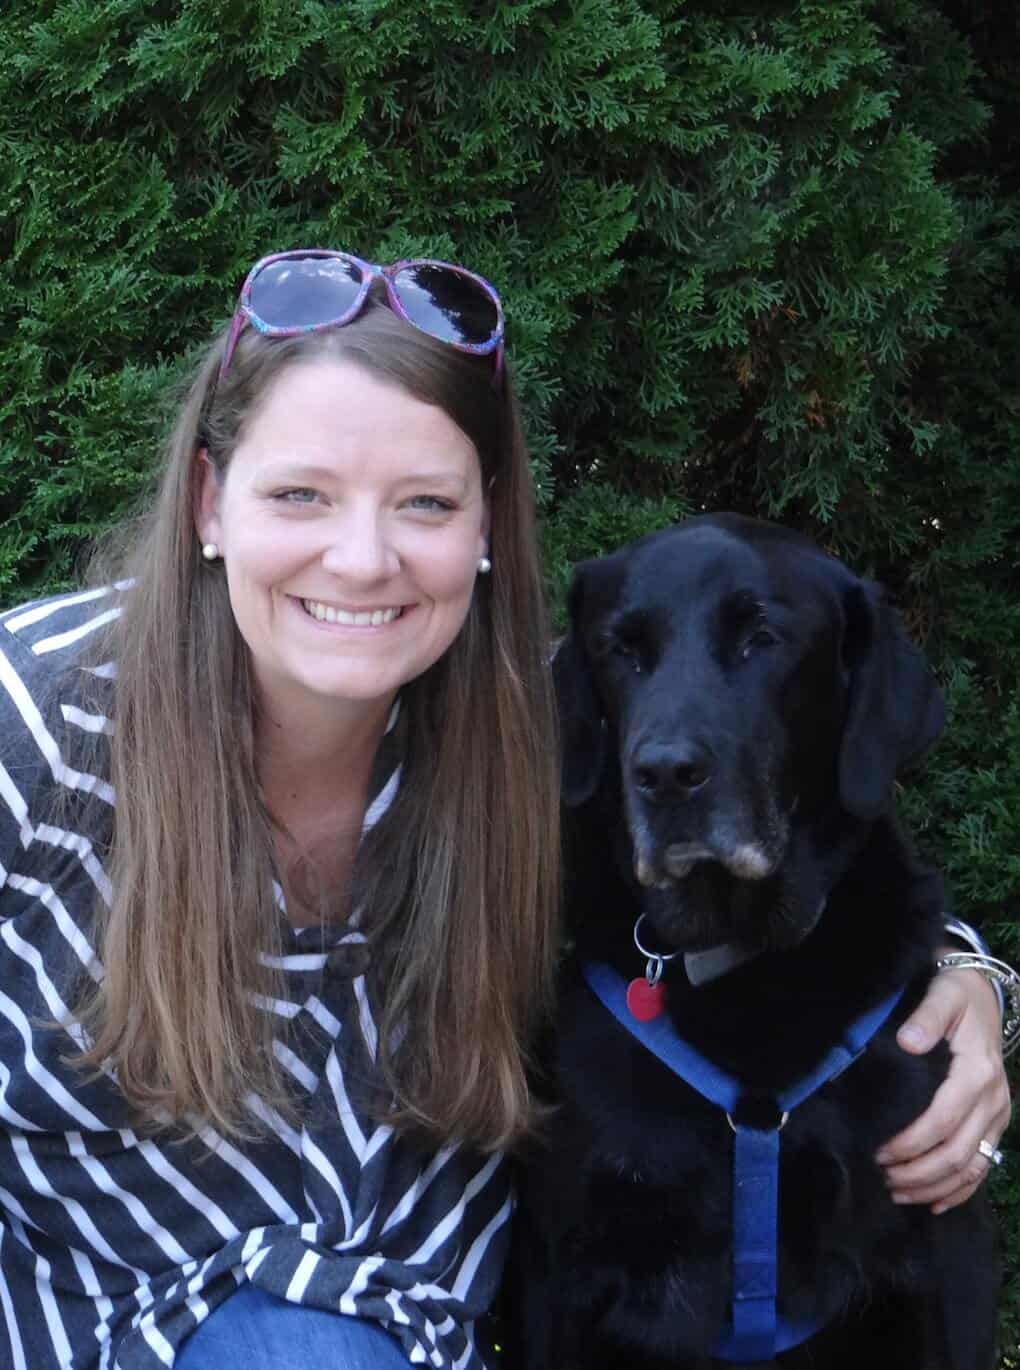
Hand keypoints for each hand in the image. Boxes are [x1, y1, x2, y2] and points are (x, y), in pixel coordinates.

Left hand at [875, 964, 1010, 1213]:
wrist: (985, 995)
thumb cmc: (956, 994)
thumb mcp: (943, 994)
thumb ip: (927, 1016)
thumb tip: (908, 1041)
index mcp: (977, 1073)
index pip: (942, 1121)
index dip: (911, 1142)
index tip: (879, 1151)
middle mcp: (993, 1099)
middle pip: (957, 1153)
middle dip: (918, 1173)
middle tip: (883, 1178)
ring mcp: (998, 1114)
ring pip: (971, 1166)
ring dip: (935, 1186)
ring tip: (898, 1192)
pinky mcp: (996, 1122)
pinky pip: (984, 1165)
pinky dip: (961, 1190)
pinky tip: (935, 1204)